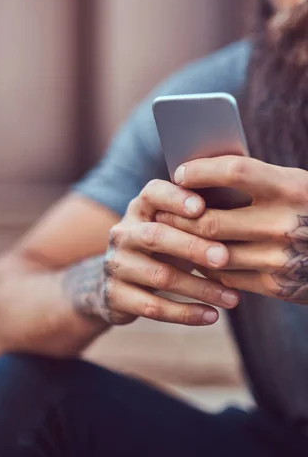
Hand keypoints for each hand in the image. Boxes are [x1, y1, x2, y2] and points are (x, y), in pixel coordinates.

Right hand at [87, 178, 240, 326]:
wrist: (115, 285)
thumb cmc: (161, 249)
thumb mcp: (171, 228)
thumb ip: (197, 218)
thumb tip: (249, 217)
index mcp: (139, 209)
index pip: (152, 193)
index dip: (175, 198)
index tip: (202, 208)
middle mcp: (123, 233)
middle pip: (155, 236)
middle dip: (192, 247)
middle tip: (224, 258)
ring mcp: (117, 265)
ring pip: (160, 276)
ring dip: (200, 288)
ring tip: (233, 299)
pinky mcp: (116, 296)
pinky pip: (153, 307)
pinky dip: (186, 313)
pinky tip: (212, 316)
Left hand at [156, 156, 307, 304]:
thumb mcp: (296, 187)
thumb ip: (258, 183)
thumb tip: (202, 180)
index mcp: (291, 187)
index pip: (234, 170)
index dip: (200, 170)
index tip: (179, 172)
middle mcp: (285, 222)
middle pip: (210, 220)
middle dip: (179, 216)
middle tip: (161, 210)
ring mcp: (280, 258)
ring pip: (212, 253)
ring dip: (187, 244)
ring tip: (171, 234)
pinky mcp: (277, 286)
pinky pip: (226, 277)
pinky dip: (207, 267)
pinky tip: (198, 257)